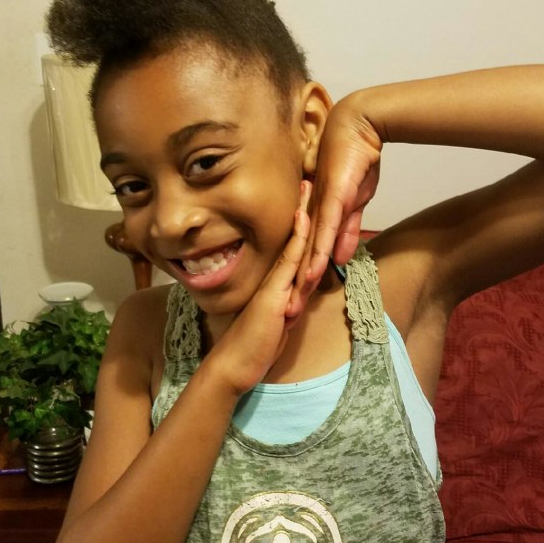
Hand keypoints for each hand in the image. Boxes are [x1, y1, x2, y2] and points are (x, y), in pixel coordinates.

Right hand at [206, 181, 311, 395]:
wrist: (234, 365)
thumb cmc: (253, 349)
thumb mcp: (275, 322)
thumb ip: (284, 308)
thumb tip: (293, 302)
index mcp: (277, 283)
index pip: (292, 247)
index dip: (299, 223)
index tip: (304, 199)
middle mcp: (275, 278)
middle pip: (293, 237)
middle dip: (301, 208)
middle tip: (306, 177)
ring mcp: (274, 283)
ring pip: (293, 242)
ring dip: (303, 214)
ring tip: (309, 184)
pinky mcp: (275, 294)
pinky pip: (290, 260)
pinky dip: (299, 238)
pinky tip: (304, 217)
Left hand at [289, 97, 381, 312]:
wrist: (358, 126)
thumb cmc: (355, 160)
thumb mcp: (354, 202)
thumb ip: (346, 229)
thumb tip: (341, 257)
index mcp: (316, 217)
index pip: (305, 256)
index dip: (298, 283)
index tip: (291, 308)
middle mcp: (311, 214)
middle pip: (299, 259)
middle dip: (292, 290)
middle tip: (282, 320)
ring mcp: (319, 206)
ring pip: (306, 251)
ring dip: (299, 281)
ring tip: (290, 307)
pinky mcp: (332, 197)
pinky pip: (322, 230)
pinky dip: (315, 253)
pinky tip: (309, 273)